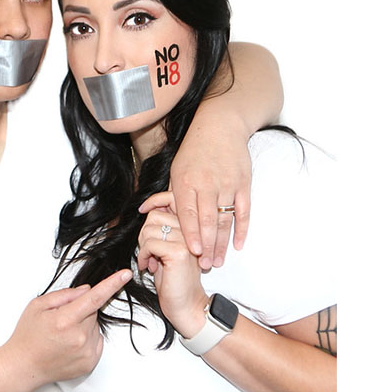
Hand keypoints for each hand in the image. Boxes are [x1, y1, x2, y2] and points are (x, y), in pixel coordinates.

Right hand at [3, 268, 132, 386]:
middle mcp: (79, 337)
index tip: (125, 275)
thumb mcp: (38, 305)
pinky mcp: (90, 363)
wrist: (23, 366)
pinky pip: (97, 340)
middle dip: (81, 310)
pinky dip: (87, 338)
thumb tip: (85, 290)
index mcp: (65, 320)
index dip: (112, 284)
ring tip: (63, 335)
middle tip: (62, 320)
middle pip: (93, 311)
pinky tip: (70, 344)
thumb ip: (64, 295)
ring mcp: (86, 352)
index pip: (95, 297)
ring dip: (84, 325)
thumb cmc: (28, 336)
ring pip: (95, 326)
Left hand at [136, 192, 208, 338]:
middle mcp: (192, 230)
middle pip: (155, 215)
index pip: (170, 199)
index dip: (154, 201)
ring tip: (150, 260)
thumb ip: (163, 228)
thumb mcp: (167, 248)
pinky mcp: (179, 252)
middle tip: (148, 251)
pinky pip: (149, 244)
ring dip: (143, 246)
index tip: (143, 209)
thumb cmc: (175, 279)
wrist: (186, 305)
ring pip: (150, 229)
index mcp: (191, 226)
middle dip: (144, 233)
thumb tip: (148, 210)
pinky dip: (143, 256)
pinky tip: (149, 266)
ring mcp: (187, 240)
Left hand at [167, 120, 251, 269]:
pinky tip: (238, 244)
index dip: (191, 234)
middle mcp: (207, 184)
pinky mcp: (244, 183)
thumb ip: (169, 194)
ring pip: (225, 219)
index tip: (193, 252)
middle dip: (207, 245)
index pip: (189, 213)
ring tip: (218, 261)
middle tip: (205, 265)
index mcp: (187, 181)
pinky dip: (241, 229)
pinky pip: (243, 211)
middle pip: (208, 220)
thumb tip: (148, 212)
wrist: (220, 126)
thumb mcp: (175, 169)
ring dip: (222, 243)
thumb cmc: (193, 150)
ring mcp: (228, 184)